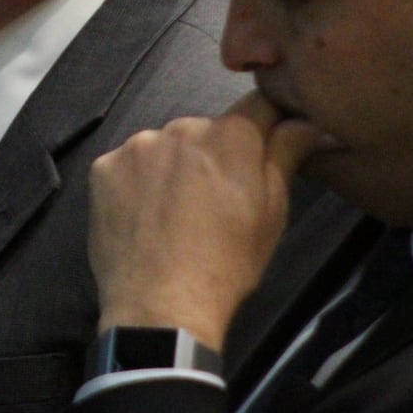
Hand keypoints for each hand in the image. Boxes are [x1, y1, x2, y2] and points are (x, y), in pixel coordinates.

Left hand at [88, 92, 324, 347]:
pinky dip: (136, 183)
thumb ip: (287, 153)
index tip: (263, 152)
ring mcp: (136, 146)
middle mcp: (182, 127)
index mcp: (231, 135)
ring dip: (172, 167)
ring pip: (164, 146)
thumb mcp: (272, 212)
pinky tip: (142, 218)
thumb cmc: (228, 263)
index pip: (258, 105)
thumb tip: (310, 120)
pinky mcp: (102, 167)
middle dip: (213, 155)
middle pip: (206, 129)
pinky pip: (128, 165)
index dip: (266, 124)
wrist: (161, 307)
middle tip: (213, 202)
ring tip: (173, 215)